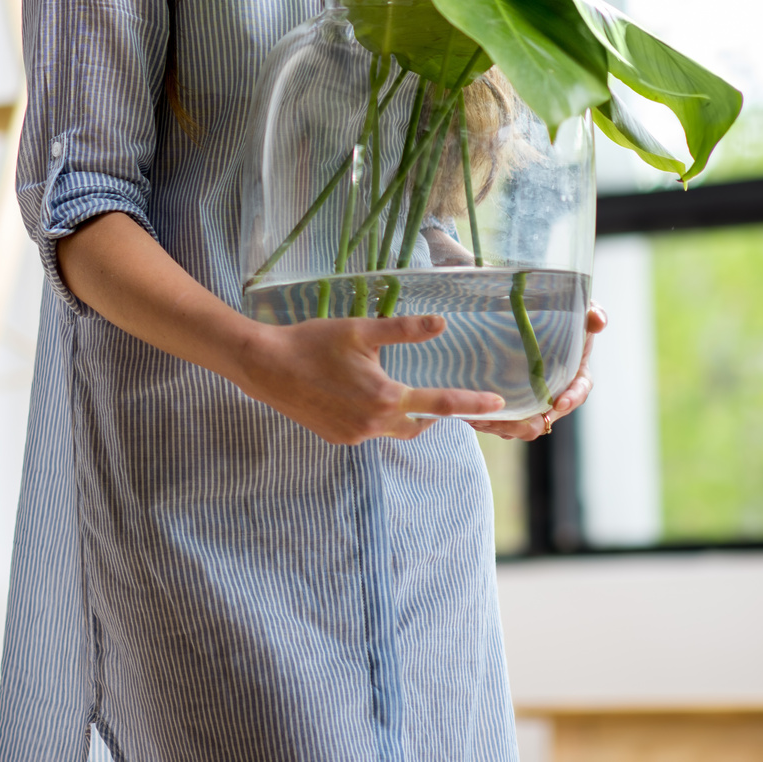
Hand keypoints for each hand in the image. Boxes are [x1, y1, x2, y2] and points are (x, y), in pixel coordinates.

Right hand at [231, 315, 505, 444]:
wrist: (265, 367)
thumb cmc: (311, 343)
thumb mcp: (360, 329)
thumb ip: (404, 330)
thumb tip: (441, 323)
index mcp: (385, 397)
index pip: (441, 404)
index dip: (472, 404)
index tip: (497, 405)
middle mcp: (374, 424)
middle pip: (419, 425)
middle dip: (431, 414)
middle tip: (436, 397)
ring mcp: (354, 435)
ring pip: (392, 430)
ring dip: (401, 416)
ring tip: (393, 392)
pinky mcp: (337, 438)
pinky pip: (367, 432)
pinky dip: (374, 418)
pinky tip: (358, 397)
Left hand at [469, 302, 608, 441]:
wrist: (530, 324)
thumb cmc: (561, 320)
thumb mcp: (579, 314)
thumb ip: (592, 314)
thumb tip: (598, 321)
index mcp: (576, 377)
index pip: (579, 393)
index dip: (571, 399)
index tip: (559, 403)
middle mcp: (556, 396)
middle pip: (546, 419)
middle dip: (532, 423)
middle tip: (516, 421)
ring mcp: (535, 404)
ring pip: (523, 426)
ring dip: (507, 427)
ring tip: (487, 421)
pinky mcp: (514, 406)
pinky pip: (504, 423)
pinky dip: (491, 423)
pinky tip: (473, 418)